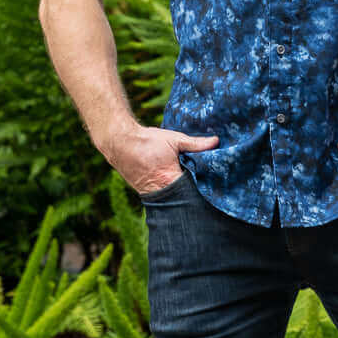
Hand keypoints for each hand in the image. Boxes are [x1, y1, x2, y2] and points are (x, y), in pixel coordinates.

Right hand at [100, 124, 218, 195]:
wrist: (120, 142)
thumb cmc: (147, 141)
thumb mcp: (174, 139)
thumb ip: (196, 143)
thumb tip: (217, 141)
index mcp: (172, 179)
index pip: (196, 190)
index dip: (206, 188)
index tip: (218, 185)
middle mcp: (163, 191)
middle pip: (186, 197)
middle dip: (197, 193)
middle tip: (211, 188)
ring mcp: (154, 195)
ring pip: (175, 198)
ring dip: (184, 193)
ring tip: (196, 188)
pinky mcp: (147, 193)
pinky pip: (165, 196)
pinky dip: (172, 192)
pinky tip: (179, 185)